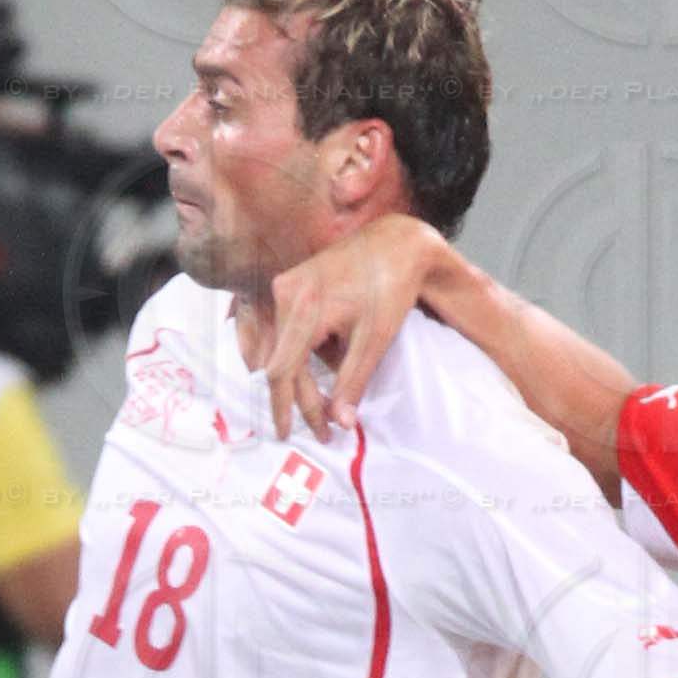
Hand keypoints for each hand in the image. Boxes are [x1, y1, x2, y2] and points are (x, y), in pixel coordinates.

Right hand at [243, 214, 445, 438]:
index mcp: (305, 307)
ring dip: (303, 374)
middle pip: (281, 362)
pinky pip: (285, 329)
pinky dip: (302, 351)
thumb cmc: (389, 287)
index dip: (285, 407)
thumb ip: (352, 381)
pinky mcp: (289, 284)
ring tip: (330, 388)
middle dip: (299, 397)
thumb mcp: (374, 338)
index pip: (282, 372)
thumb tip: (340, 423)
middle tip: (320, 425)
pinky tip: (327, 354)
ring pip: (282, 348)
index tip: (288, 434)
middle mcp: (285, 293)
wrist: (396, 244)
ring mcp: (284, 286)